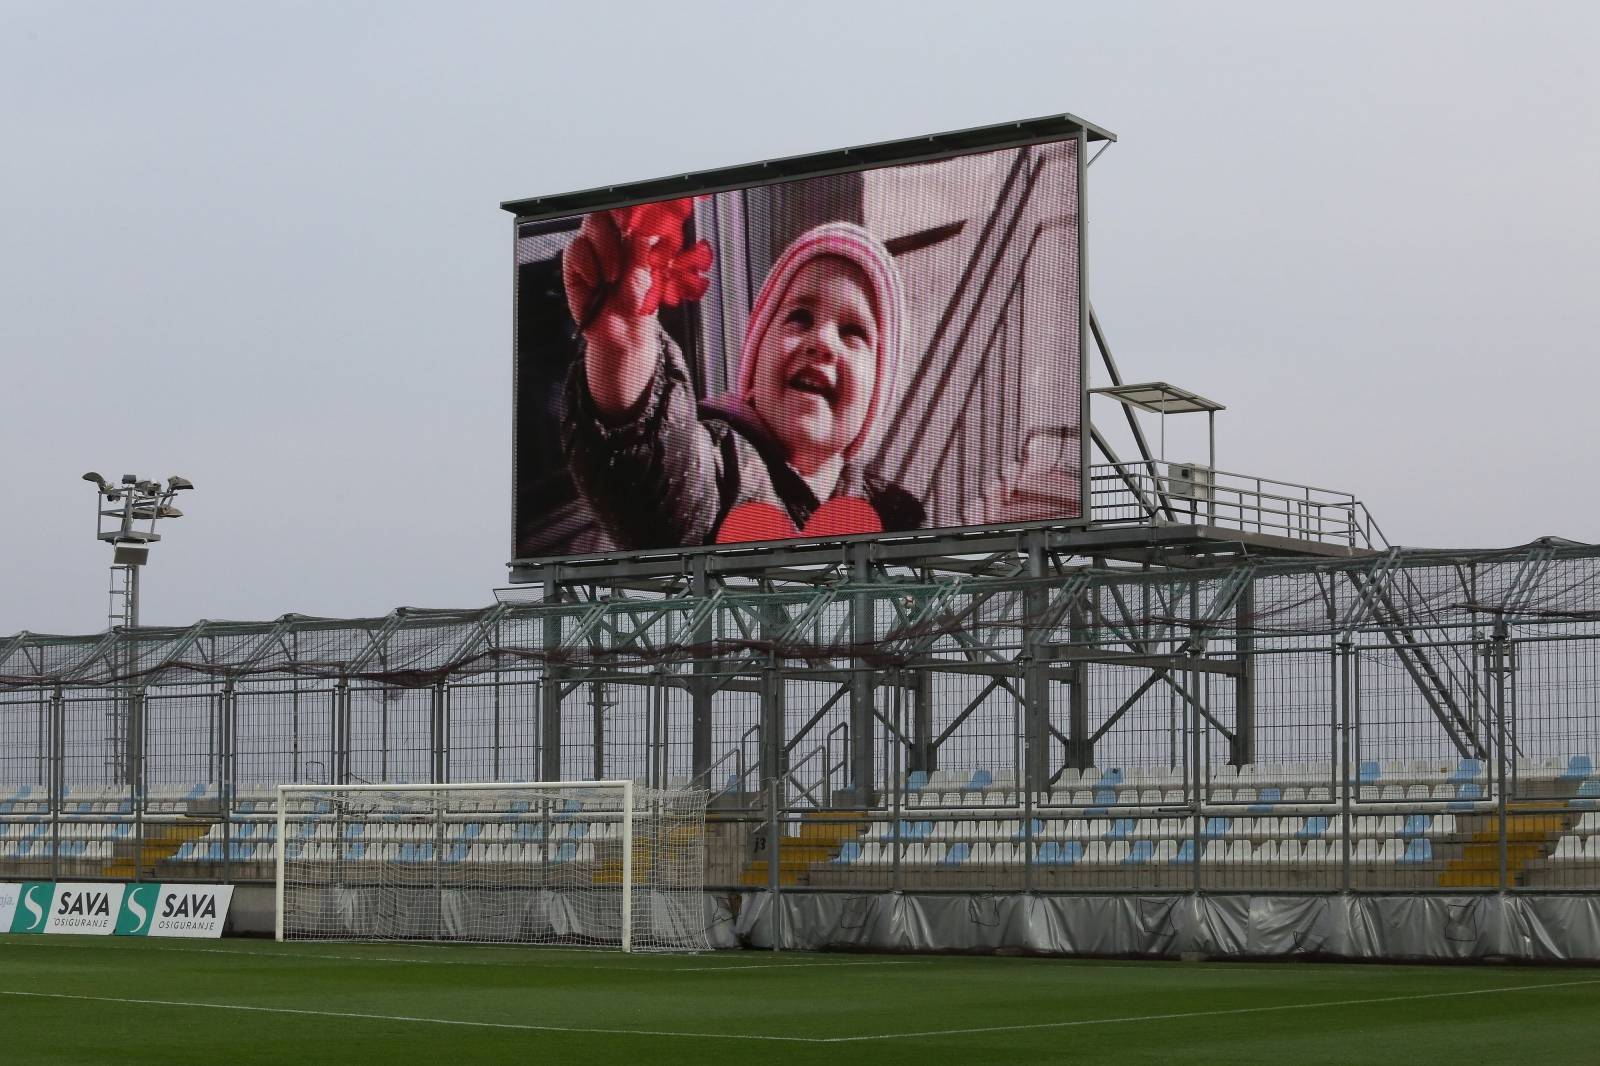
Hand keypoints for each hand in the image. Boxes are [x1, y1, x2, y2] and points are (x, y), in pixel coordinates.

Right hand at [563, 211, 658, 418]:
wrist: (622, 331)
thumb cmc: (638, 303)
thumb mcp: (647, 272)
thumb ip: (642, 245)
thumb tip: (641, 221)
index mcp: (635, 235)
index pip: (630, 209)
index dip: (631, 204)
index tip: (636, 211)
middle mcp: (613, 237)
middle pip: (606, 210)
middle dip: (617, 218)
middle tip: (626, 231)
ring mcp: (593, 248)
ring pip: (591, 226)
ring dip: (605, 250)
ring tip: (613, 277)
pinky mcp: (576, 262)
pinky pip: (576, 249)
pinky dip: (588, 264)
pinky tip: (597, 282)